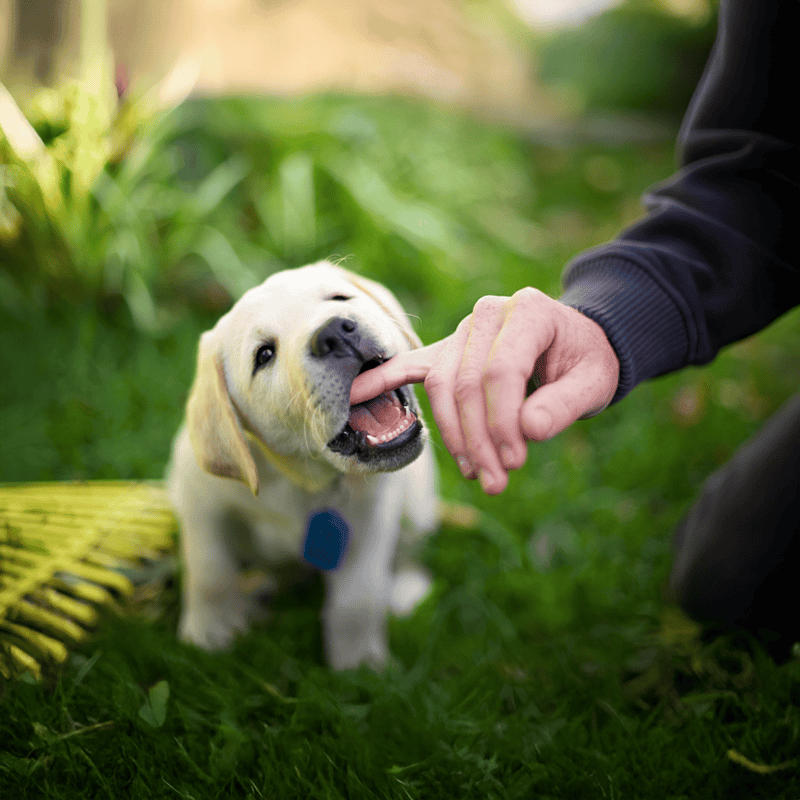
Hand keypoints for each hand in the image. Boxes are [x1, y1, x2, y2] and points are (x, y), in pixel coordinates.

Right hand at [350, 288, 618, 493]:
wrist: (574, 343)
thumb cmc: (586, 361)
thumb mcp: (595, 381)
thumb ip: (565, 404)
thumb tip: (529, 430)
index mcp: (528, 311)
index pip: (501, 370)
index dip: (503, 422)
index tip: (513, 462)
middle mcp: (489, 314)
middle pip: (466, 383)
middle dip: (477, 439)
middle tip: (495, 481)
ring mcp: (463, 331)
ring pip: (441, 385)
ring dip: (453, 435)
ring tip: (474, 473)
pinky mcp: (447, 350)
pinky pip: (410, 366)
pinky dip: (383, 380)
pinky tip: (354, 396)